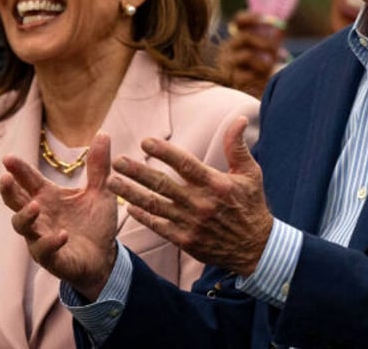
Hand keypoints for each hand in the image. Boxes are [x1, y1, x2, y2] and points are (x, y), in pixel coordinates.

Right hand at [0, 133, 118, 300]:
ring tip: (35, 206)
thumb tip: (103, 133)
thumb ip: (99, 166)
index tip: (8, 158)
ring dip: (26, 216)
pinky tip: (62, 234)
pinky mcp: (52, 258)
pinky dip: (51, 242)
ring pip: (22, 227)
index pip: (28, 180)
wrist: (105, 257)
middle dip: (8, 191)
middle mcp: (40, 216)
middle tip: (5, 178)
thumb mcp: (102, 191)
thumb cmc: (96, 223)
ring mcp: (42, 237)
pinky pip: (44, 250)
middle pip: (15, 202)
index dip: (18, 169)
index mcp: (48, 197)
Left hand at [110, 116, 271, 275]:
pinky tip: (128, 206)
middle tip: (118, 161)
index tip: (145, 142)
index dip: (164, 153)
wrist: (255, 248)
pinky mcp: (186, 240)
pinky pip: (159, 226)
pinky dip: (142, 216)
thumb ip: (237, 146)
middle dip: (137, 172)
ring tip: (111, 181)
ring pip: (155, 205)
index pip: (186, 165)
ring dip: (131, 193)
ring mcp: (191, 224)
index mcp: (216, 184)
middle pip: (163, 185)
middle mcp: (201, 204)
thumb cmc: (251, 205)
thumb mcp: (250, 173)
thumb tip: (239, 119)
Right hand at [218, 10, 286, 98]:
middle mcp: (227, 49)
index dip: (253, 17)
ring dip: (264, 62)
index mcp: (236, 40)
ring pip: (247, 55)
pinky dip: (257, 77)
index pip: (239, 21)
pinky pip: (246, 74)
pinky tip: (261, 81)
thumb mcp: (268, 56)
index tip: (271, 19)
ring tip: (270, 70)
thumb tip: (281, 28)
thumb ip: (273, 41)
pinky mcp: (229, 79)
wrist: (253, 99)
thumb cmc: (262, 75)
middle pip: (245, 37)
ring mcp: (226, 64)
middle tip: (277, 49)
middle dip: (265, 42)